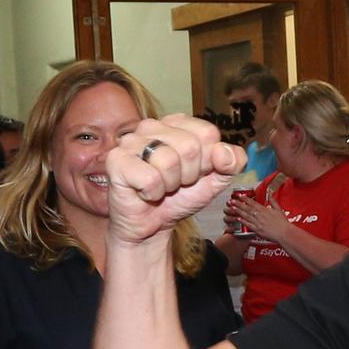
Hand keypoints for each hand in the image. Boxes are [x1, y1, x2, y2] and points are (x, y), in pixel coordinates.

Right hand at [106, 115, 245, 244]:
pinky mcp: (116, 160)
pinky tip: (146, 192)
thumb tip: (225, 152)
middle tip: (177, 183)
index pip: (208, 133)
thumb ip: (232, 162)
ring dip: (170, 185)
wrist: (152, 224)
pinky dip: (153, 193)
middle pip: (190, 146)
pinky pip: (149, 178)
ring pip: (169, 161)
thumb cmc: (180, 196)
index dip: (208, 161)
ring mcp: (131, 140)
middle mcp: (153, 126)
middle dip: (190, 175)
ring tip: (162, 187)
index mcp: (178, 123)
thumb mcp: (216, 179)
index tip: (197, 172)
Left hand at [228, 193, 291, 242]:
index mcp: (265, 210)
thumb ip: (273, 201)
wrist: (284, 233)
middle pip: (247, 208)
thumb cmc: (282, 223)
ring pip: (246, 215)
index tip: (240, 196)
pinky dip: (243, 221)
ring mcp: (258, 222)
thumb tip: (269, 193)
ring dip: (238, 211)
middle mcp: (260, 215)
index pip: (253, 202)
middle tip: (231, 201)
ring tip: (232, 208)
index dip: (245, 199)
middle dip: (238, 204)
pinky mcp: (257, 230)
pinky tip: (237, 218)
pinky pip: (248, 225)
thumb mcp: (278, 209)